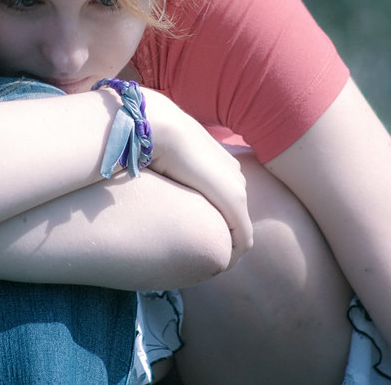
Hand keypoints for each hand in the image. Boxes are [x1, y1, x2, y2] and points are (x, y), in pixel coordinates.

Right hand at [141, 90, 253, 266]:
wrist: (154, 125)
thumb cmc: (148, 139)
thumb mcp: (160, 159)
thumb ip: (164, 172)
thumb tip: (149, 180)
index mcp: (218, 162)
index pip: (221, 198)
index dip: (211, 221)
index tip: (191, 238)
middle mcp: (233, 174)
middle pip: (233, 215)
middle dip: (221, 237)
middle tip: (200, 257)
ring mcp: (235, 186)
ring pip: (239, 228)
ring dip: (226, 248)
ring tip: (207, 263)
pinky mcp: (234, 200)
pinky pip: (242, 238)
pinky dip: (233, 255)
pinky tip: (218, 267)